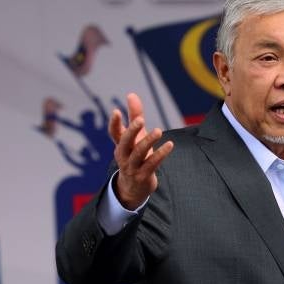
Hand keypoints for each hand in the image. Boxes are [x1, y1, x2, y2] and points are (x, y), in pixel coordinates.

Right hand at [109, 93, 173, 208]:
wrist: (133, 189)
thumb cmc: (135, 157)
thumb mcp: (135, 137)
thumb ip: (134, 115)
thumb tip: (131, 94)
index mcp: (120, 145)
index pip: (114, 133)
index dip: (114, 123)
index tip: (116, 111)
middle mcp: (124, 155)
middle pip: (125, 142)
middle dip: (132, 131)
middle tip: (141, 119)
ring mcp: (133, 167)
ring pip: (138, 153)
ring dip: (148, 141)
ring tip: (158, 131)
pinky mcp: (143, 176)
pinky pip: (152, 164)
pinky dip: (160, 154)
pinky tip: (170, 145)